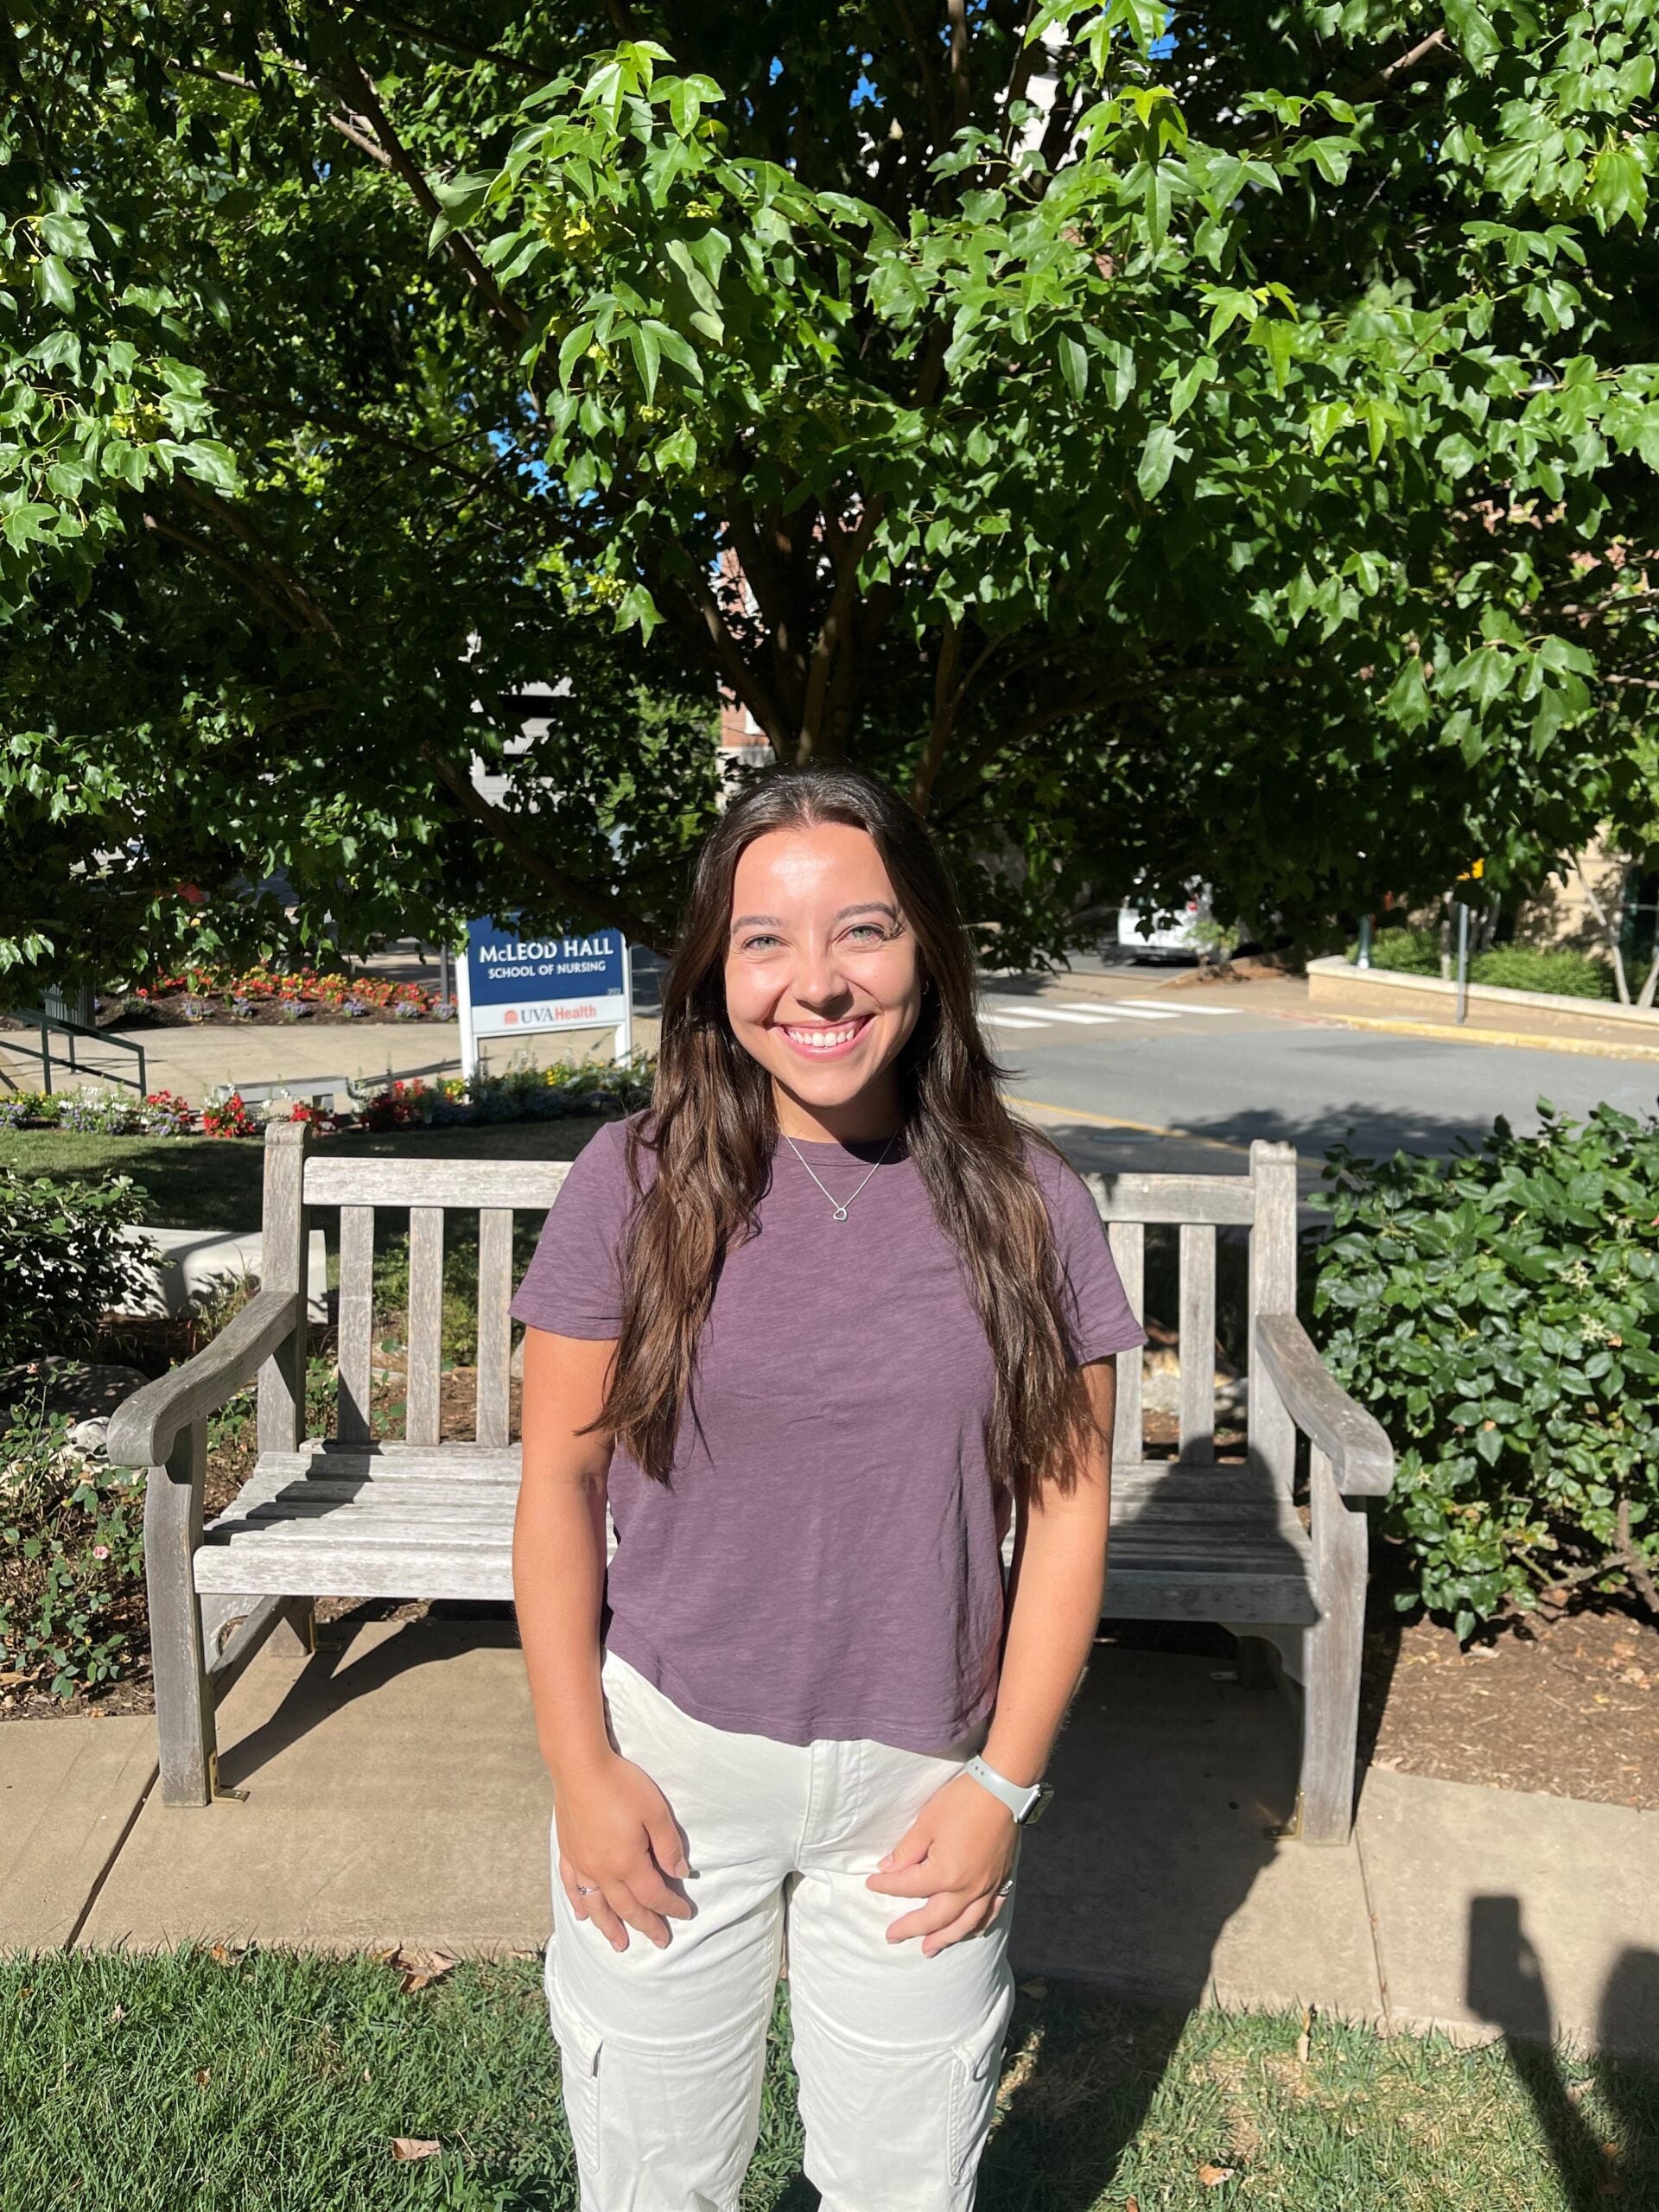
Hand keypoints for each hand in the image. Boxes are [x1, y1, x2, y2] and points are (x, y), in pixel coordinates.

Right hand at [554, 1753, 694, 1952]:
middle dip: (646, 1925)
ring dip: (610, 1928)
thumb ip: (668, 1846)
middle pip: (627, 1907)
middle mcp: (603, 1871)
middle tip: (661, 1941)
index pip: (654, 1894)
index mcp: (628, 1862)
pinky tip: (583, 1915)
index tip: (685, 1913)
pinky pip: (573, 1887)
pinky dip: (579, 1904)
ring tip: (620, 1945)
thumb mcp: (655, 1812)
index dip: (671, 1906)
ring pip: (598, 1906)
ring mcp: (582, 1864)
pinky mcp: (568, 1852)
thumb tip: (679, 1873)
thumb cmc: (621, 1785)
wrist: (579, 1767)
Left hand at [863, 1770, 1017, 1955]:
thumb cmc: (962, 1802)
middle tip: (892, 1936)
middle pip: (935, 1917)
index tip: (871, 1884)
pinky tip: (972, 1931)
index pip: (909, 1887)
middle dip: (911, 1928)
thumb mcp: (927, 1822)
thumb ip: (907, 1850)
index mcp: (945, 1874)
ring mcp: (987, 1887)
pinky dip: (979, 1924)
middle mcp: (967, 1888)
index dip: (887, 1886)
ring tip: (928, 1949)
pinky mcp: (1001, 1879)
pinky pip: (991, 1912)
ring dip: (945, 1938)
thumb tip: (888, 1868)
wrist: (1003, 1789)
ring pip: (965, 1923)